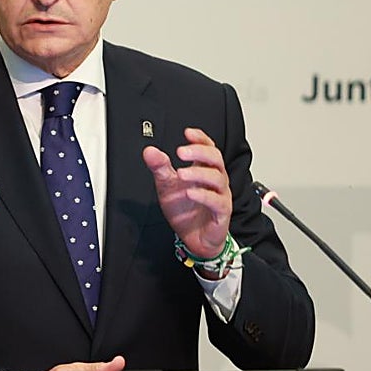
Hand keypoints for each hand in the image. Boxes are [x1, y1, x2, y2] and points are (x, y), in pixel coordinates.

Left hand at [142, 127, 231, 258]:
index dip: (201, 139)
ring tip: (181, 174)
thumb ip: (160, 168)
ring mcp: (220, 196)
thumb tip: (149, 151)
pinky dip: (204, 196)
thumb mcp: (167, 186)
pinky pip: (217, 202)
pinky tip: (190, 193)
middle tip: (182, 151)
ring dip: (199, 174)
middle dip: (199, 152)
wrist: (193, 237)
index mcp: (204, 170)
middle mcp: (215, 180)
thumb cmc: (185, 210)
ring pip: (217, 179)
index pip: (208, 148)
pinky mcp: (221, 213)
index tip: (188, 133)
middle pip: (216, 159)